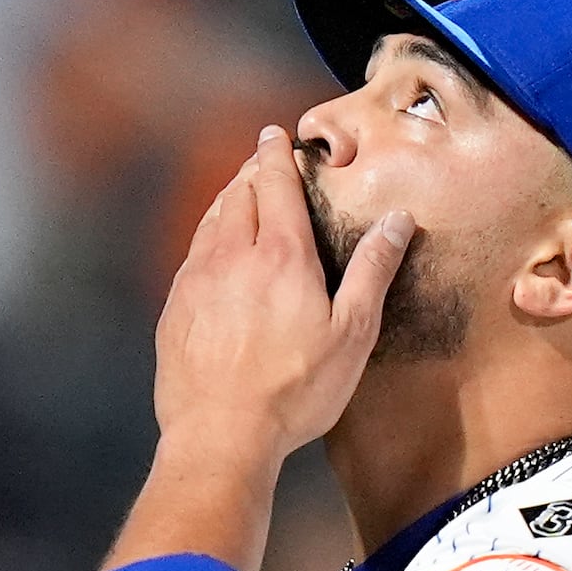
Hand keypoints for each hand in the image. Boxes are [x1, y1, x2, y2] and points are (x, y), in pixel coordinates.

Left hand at [153, 124, 416, 464]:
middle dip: (250, 172)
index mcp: (281, 255)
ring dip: (226, 201)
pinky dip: (206, 240)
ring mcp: (196, 281)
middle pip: (236, 194)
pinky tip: (214, 255)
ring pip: (209, 221)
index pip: (273, 184)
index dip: (275, 154)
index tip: (275, 136)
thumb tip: (397, 222)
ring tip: (239, 196)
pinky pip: (191, 257)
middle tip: (261, 163)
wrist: (220, 435)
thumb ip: (372, 271)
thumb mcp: (351, 334)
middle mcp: (231, 256)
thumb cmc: (293, 391)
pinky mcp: (174, 310)